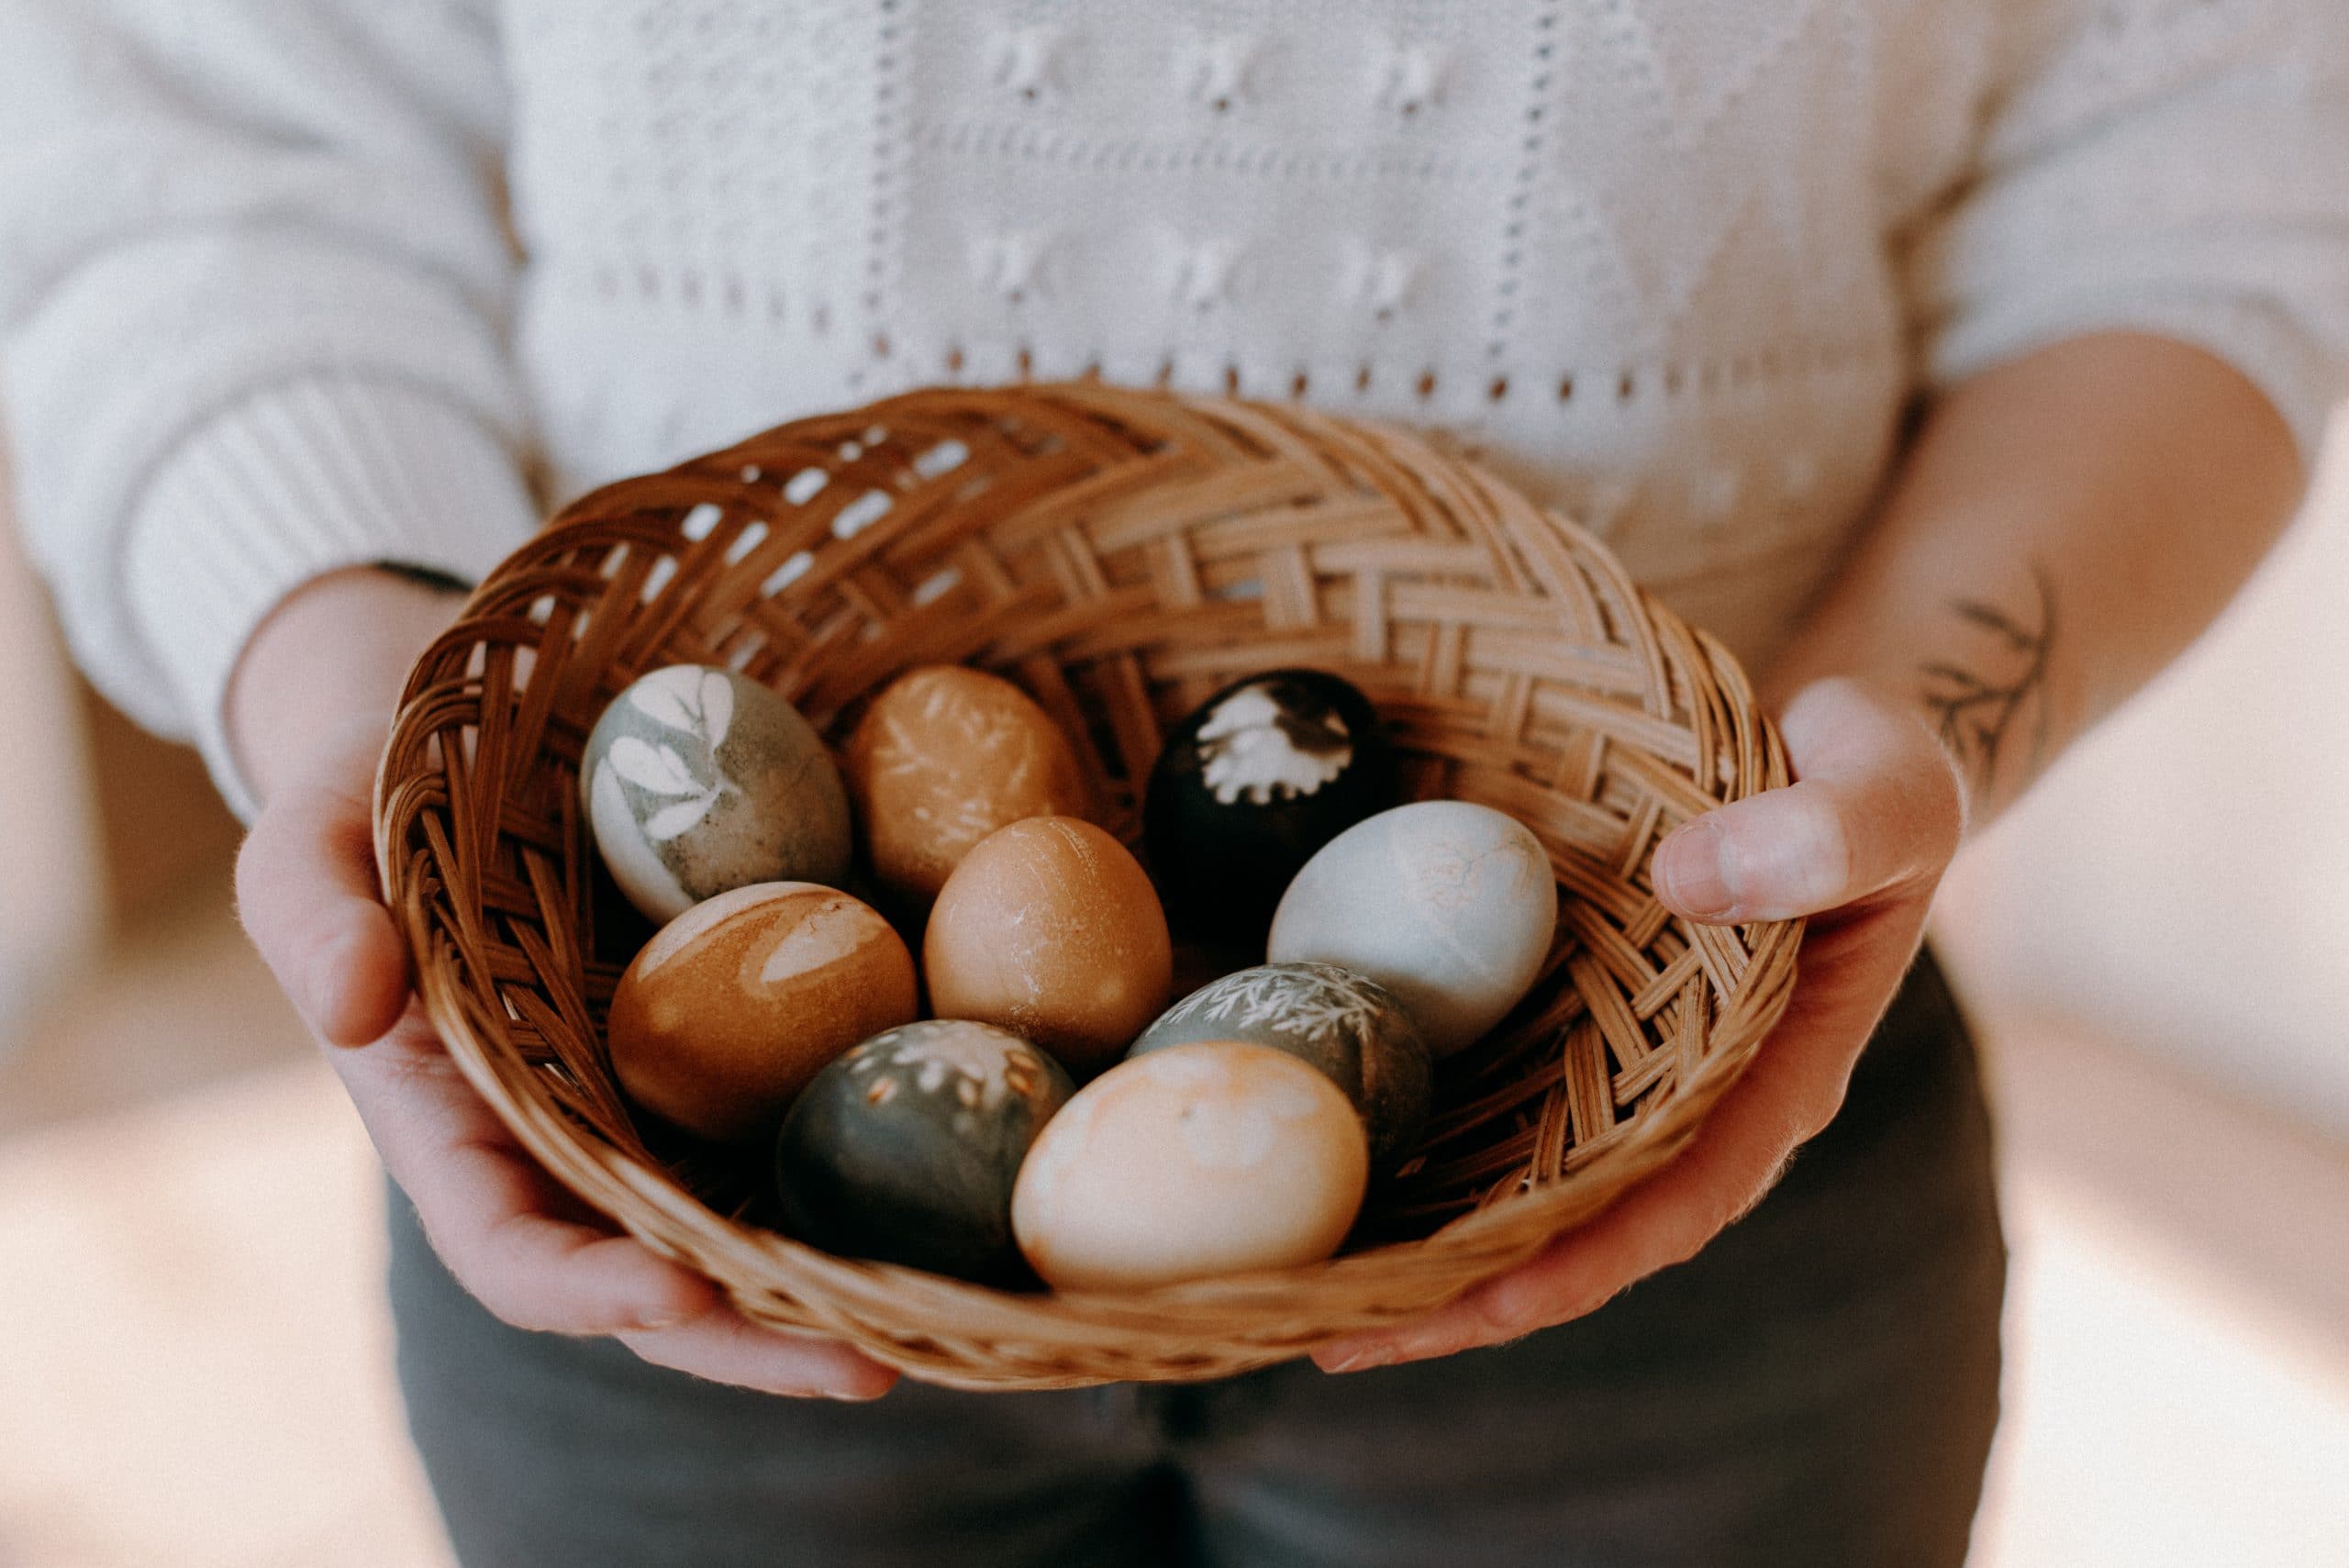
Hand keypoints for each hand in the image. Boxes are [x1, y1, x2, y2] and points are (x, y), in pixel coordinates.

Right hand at [232, 570, 895, 1399]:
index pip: (511, 1253)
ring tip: (950, 1314)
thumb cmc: (364, 802)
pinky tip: (965, 1195)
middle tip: (870, 1367)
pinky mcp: (731, 1053)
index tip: (681, 1291)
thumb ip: (314, 920)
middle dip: (756, 1342)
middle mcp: (563, 1151)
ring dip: (838, 1288)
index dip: (592, 1290)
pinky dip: (875, 1176)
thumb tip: (356, 1008)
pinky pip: (802, 1128)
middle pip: (660, 1284)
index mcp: (452, 1132)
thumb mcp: (306, 838)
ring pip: (748, 1231)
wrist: (457, 757)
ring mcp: (652, 1111)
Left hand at [1313, 677, 1964, 1372]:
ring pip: (1498, 1166)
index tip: (1483, 1309)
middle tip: (1323, 1332)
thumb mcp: (1885, 788)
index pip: (1670, 1204)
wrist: (1820, 731)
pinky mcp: (1553, 1003)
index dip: (1579, 1263)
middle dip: (1451, 1287)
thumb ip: (1827, 835)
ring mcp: (1607, 1055)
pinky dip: (1390, 1112)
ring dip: (1400, 1225)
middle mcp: (1678, 1094)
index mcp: (1771, 1080)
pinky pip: (1468, 1075)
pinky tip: (1298, 1127)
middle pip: (1559, 1220)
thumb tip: (1691, 881)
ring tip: (1281, 1279)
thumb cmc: (1866, 767)